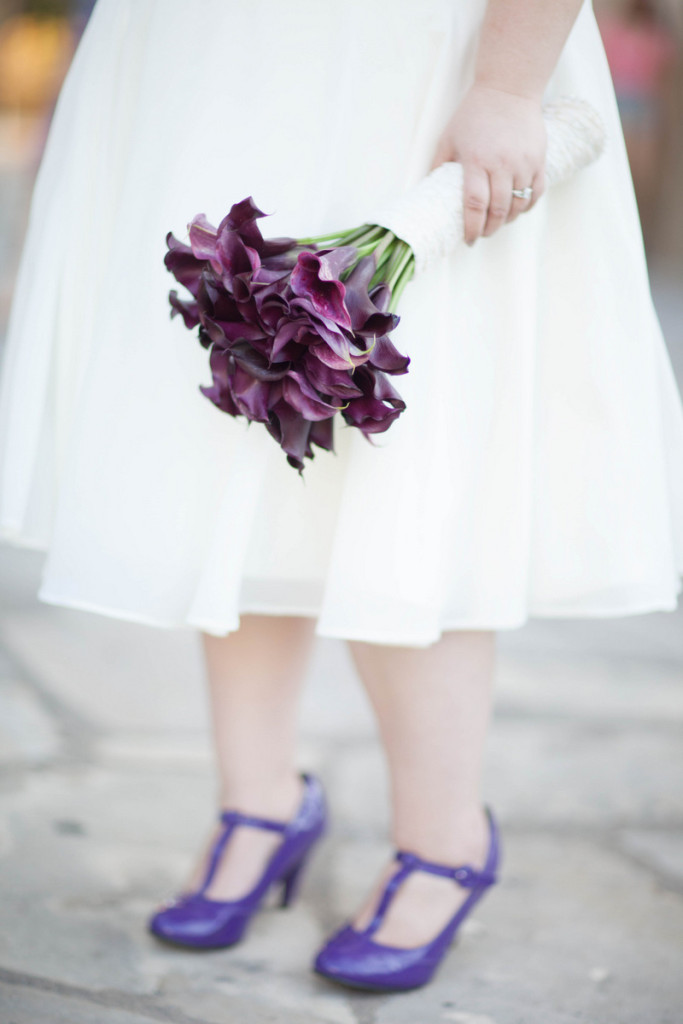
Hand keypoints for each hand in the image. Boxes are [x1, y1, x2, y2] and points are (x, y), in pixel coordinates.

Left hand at [430, 83, 546, 244]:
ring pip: (519, 205)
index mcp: (476, 160)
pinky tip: (517, 210)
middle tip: (482, 234)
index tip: (468, 239)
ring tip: (497, 223)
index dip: (472, 227)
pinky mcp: (539, 159)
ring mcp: (523, 162)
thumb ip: (438, 167)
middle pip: (499, 210)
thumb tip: (427, 194)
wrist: (508, 89)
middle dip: (490, 229)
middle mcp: (502, 164)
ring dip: (508, 220)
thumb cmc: (473, 115)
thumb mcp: (448, 138)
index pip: (475, 205)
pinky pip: (536, 192)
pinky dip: (527, 206)